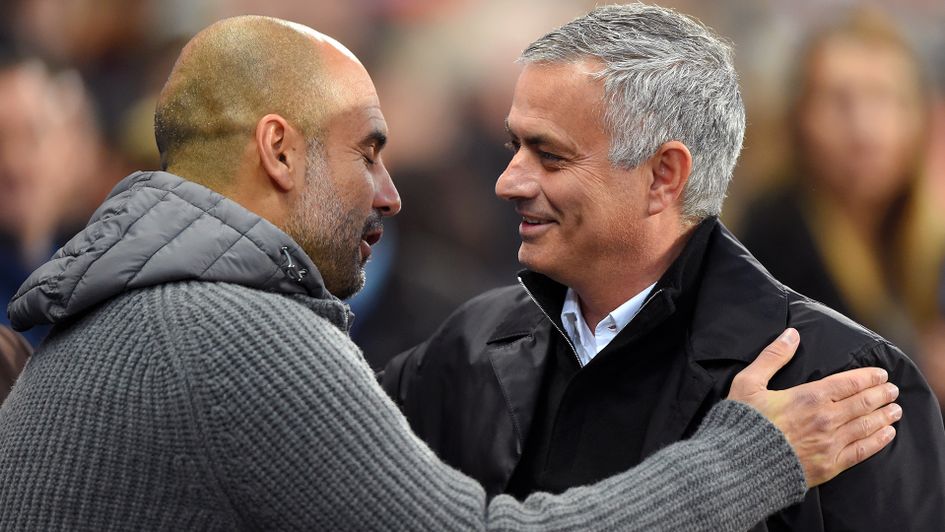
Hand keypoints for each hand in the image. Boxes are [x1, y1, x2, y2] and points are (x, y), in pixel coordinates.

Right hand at [727, 328, 899, 486]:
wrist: (739, 464)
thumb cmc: (743, 422)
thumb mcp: (748, 382)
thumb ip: (773, 356)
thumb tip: (792, 334)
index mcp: (809, 396)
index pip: (849, 382)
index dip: (868, 377)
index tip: (881, 374)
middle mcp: (826, 418)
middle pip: (863, 402)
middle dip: (881, 394)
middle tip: (892, 390)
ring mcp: (830, 443)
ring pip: (866, 425)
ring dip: (884, 415)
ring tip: (895, 409)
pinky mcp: (830, 465)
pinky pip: (862, 451)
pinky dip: (878, 441)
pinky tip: (887, 434)